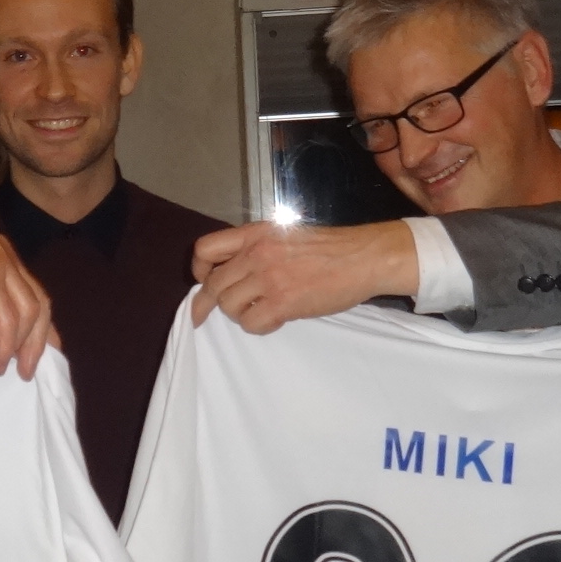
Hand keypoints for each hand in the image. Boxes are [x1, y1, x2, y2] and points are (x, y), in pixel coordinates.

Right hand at [0, 235, 53, 379]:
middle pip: (39, 303)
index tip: (38, 361)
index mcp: (2, 258)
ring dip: (18, 347)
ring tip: (1, 367)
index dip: (43, 331)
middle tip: (25, 372)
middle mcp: (3, 253)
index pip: (35, 296)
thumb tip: (24, 349)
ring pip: (27, 311)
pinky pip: (6, 317)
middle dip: (36, 344)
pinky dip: (4, 344)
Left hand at [189, 220, 417, 333]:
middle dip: (208, 303)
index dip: (197, 269)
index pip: (205, 249)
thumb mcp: (285, 235)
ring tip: (260, 311)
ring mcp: (268, 278)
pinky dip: (259, 327)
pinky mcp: (282, 302)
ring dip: (240, 314)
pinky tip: (275, 320)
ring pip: (229, 306)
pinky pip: (251, 323)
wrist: (363, 257)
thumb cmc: (330, 249)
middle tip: (207, 316)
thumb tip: (234, 273)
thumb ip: (257, 249)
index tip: (201, 282)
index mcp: (255, 234)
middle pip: (213, 284)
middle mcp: (256, 253)